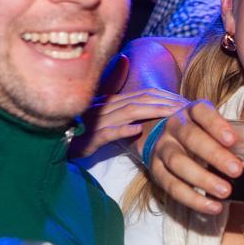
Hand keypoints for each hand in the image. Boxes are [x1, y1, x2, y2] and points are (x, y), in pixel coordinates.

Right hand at [69, 87, 188, 160]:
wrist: (56, 149)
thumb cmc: (80, 136)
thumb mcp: (102, 121)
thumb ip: (116, 106)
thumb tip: (132, 96)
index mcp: (109, 103)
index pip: (141, 95)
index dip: (163, 96)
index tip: (184, 101)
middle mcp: (103, 108)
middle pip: (138, 100)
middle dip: (164, 102)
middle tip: (186, 108)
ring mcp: (95, 123)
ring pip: (126, 113)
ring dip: (150, 112)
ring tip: (172, 115)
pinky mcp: (88, 139)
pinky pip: (106, 132)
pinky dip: (122, 130)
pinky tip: (137, 130)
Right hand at [145, 99, 243, 215]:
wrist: (166, 139)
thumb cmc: (206, 136)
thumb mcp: (225, 132)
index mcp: (193, 112)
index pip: (202, 112)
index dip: (216, 124)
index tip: (233, 140)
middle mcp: (174, 127)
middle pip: (191, 137)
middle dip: (214, 155)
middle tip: (237, 170)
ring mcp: (162, 148)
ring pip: (177, 162)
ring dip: (202, 179)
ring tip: (226, 192)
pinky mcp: (156, 171)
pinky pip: (171, 186)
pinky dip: (192, 199)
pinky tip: (214, 207)